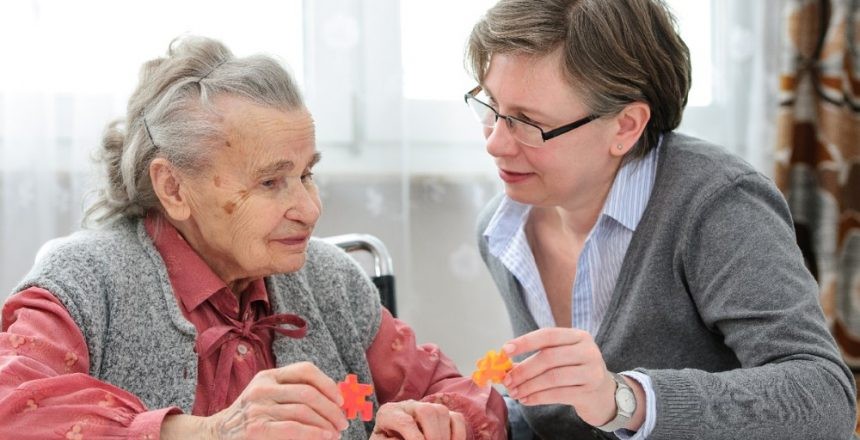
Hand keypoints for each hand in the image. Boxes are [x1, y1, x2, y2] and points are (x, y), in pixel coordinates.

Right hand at [164, 361, 348, 439]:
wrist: (216, 435)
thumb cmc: (249, 419)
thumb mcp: (267, 398)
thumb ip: (293, 394)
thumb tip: (334, 401)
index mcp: (268, 376)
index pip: (305, 370)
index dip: (328, 384)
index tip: (341, 400)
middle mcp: (262, 388)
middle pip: (308, 392)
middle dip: (331, 408)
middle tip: (343, 422)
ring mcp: (258, 408)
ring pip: (303, 411)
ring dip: (326, 423)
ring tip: (335, 433)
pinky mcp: (256, 428)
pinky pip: (293, 428)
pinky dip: (314, 432)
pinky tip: (324, 436)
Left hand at [370, 400, 466, 439]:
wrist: (392, 436)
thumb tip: (407, 439)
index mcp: (389, 413)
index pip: (404, 422)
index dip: (415, 439)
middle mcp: (408, 406)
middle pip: (426, 411)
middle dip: (433, 435)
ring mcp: (427, 408)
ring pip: (442, 412)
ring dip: (444, 436)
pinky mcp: (442, 414)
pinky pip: (457, 418)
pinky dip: (458, 434)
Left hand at [502, 327, 616, 426]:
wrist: (604, 394)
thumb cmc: (575, 371)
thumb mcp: (562, 357)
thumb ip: (538, 356)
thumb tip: (506, 365)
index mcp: (578, 336)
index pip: (548, 335)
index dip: (525, 342)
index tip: (505, 350)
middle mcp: (588, 351)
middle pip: (548, 358)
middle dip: (523, 370)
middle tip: (507, 380)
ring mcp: (591, 371)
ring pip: (552, 377)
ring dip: (528, 386)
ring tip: (514, 393)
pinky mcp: (590, 391)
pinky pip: (558, 394)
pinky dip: (538, 398)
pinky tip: (526, 400)